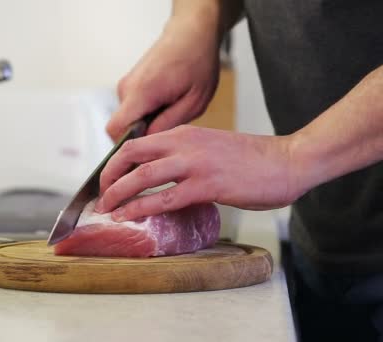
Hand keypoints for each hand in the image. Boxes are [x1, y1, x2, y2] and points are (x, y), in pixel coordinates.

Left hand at [95, 125, 305, 220]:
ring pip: (142, 176)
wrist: (289, 161)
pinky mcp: (208, 185)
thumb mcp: (211, 147)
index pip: (137, 143)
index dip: (116, 162)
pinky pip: (165, 198)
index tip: (107, 180)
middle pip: (131, 154)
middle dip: (109, 176)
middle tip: (101, 196)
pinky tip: (128, 216)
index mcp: (184, 133)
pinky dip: (141, 208)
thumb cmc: (253, 159)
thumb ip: (185, 156)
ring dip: (119, 194)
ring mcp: (195, 163)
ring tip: (107, 209)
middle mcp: (185, 144)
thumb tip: (163, 176)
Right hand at [106, 18, 220, 141]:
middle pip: (122, 126)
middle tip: (170, 125)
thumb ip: (168, 125)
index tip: (146, 150)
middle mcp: (127, 88)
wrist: (191, 32)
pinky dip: (147, 111)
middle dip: (142, 133)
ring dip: (147, 121)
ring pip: (129, 118)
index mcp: (142, 92)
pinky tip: (167, 102)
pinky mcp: (129, 84)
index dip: (126, 145)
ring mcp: (126, 85)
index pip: (115, 129)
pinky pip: (132, 108)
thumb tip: (147, 142)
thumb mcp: (194, 102)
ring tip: (172, 108)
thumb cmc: (197, 62)